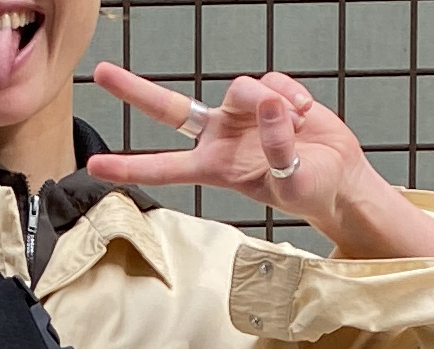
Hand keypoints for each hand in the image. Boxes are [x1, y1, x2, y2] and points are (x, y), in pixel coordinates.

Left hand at [88, 63, 433, 260]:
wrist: (338, 176)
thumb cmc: (309, 189)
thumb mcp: (291, 180)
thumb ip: (276, 144)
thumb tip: (271, 103)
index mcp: (216, 168)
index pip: (165, 167)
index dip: (130, 168)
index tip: (95, 168)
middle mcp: (221, 136)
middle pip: (171, 108)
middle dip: (136, 91)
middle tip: (103, 73)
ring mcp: (242, 113)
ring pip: (241, 87)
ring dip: (268, 101)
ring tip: (295, 124)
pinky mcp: (267, 94)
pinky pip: (273, 79)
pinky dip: (292, 95)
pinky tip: (304, 115)